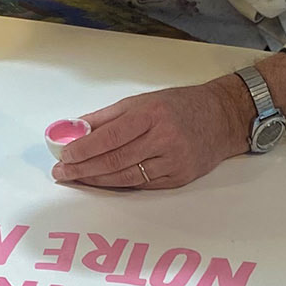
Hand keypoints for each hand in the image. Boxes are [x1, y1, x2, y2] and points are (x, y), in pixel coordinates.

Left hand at [51, 75, 253, 189]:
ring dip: (97, 180)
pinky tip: (102, 182)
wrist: (223, 117)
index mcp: (152, 115)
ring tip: (76, 178)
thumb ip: (108, 116)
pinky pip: (143, 184)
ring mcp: (173, 161)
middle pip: (115, 160)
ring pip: (127, 177)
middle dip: (84, 168)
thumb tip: (76, 129)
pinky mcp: (180, 178)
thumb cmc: (180, 105)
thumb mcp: (143, 100)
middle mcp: (164, 139)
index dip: (84, 148)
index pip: (110, 136)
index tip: (64, 155)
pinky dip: (119, 184)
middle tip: (62, 171)